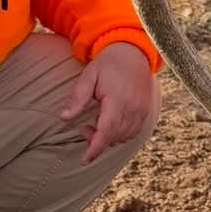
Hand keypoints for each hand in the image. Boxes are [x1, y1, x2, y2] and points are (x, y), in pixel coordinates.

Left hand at [62, 42, 157, 162]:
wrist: (133, 51)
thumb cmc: (108, 63)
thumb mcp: (89, 76)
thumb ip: (77, 98)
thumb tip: (64, 118)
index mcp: (117, 100)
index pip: (106, 132)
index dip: (95, 148)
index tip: (84, 160)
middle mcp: (133, 108)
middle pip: (114, 137)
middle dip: (96, 140)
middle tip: (83, 127)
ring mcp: (142, 111)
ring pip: (124, 137)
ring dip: (108, 137)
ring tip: (96, 122)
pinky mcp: (146, 111)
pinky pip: (133, 132)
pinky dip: (120, 134)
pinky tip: (110, 122)